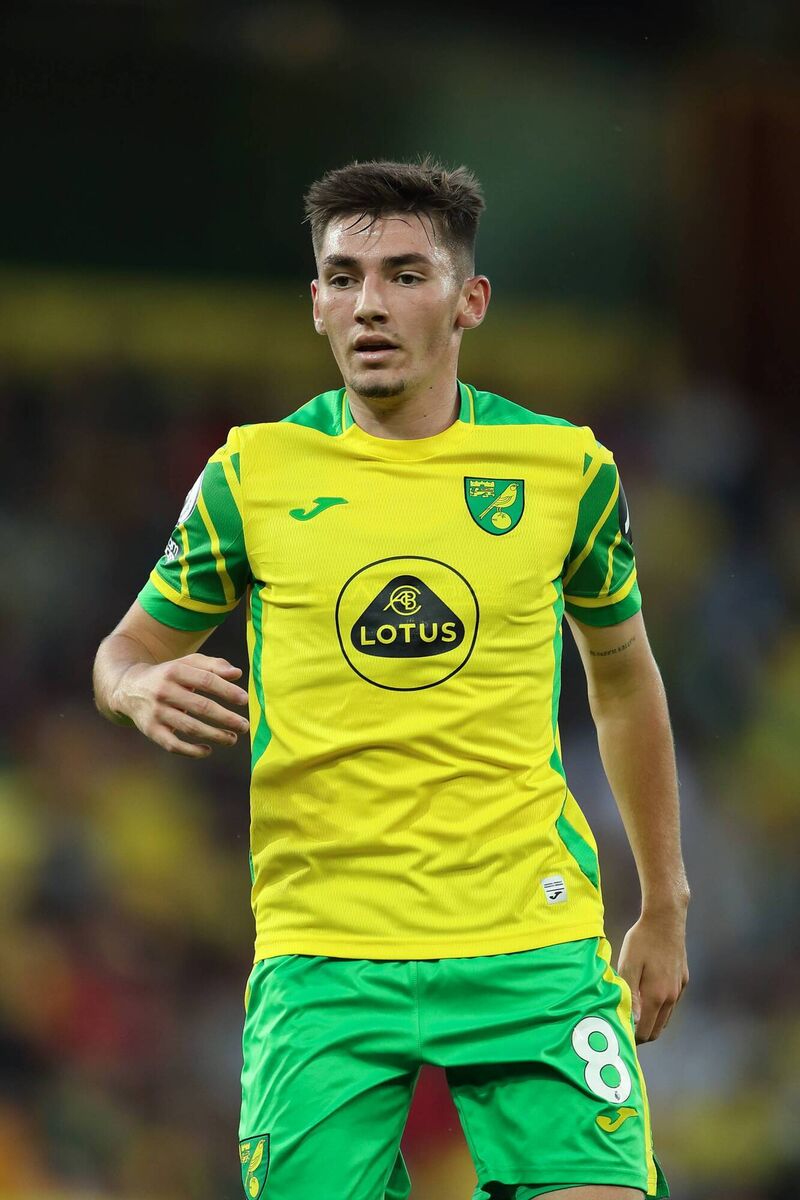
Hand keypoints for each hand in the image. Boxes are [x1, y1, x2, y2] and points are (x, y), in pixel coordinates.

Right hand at [114, 654, 248, 757]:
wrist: (129, 687)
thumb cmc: (169, 675)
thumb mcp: (187, 663)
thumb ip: (213, 665)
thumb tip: (237, 674)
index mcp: (175, 671)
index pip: (206, 680)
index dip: (227, 691)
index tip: (245, 700)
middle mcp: (164, 691)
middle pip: (201, 706)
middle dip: (226, 718)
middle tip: (244, 725)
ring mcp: (156, 712)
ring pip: (190, 727)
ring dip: (215, 735)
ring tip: (233, 738)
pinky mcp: (151, 730)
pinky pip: (173, 745)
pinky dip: (192, 750)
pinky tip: (207, 750)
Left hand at [617, 905, 688, 1043]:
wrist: (666, 919)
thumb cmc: (642, 940)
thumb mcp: (628, 964)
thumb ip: (630, 994)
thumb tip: (631, 1022)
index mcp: (657, 996)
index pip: (645, 1032)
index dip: (632, 1037)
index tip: (619, 1032)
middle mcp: (671, 997)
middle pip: (657, 1030)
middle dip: (641, 1033)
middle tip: (624, 1025)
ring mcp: (679, 989)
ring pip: (665, 1018)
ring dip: (651, 1021)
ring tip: (634, 1012)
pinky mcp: (683, 980)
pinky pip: (672, 1003)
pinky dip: (660, 1007)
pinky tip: (647, 994)